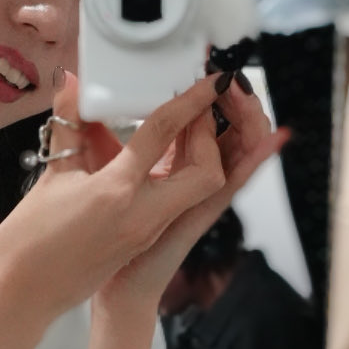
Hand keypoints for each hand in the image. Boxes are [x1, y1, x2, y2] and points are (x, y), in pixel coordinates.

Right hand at [0, 72, 226, 325]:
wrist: (22, 295)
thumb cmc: (30, 240)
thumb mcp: (52, 175)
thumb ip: (69, 126)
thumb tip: (71, 84)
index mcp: (116, 192)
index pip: (162, 134)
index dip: (190, 100)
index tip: (212, 78)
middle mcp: (143, 215)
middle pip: (206, 171)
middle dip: (209, 135)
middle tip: (197, 107)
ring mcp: (147, 230)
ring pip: (198, 188)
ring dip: (200, 154)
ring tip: (185, 124)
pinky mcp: (144, 238)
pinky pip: (178, 200)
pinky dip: (181, 172)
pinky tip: (162, 154)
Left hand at [94, 75, 289, 318]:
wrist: (106, 282)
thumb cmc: (98, 232)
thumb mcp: (92, 167)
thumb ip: (89, 129)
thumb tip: (75, 83)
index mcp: (169, 165)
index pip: (199, 121)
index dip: (207, 93)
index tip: (209, 65)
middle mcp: (191, 177)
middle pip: (228, 131)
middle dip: (237, 101)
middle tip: (230, 76)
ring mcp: (201, 196)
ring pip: (240, 151)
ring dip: (250, 120)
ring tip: (245, 94)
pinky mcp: (204, 213)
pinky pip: (235, 184)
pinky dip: (255, 160)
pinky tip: (272, 139)